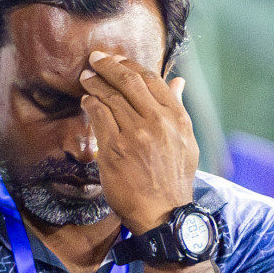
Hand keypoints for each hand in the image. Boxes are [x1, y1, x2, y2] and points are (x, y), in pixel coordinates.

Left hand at [79, 51, 197, 233]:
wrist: (163, 213)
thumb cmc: (174, 179)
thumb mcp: (186, 142)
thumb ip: (178, 109)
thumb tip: (178, 82)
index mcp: (177, 118)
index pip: (151, 79)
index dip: (130, 65)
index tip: (117, 59)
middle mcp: (157, 122)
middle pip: (128, 82)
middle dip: (108, 66)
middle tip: (95, 59)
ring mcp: (135, 135)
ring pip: (111, 97)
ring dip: (95, 83)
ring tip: (86, 78)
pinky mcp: (115, 149)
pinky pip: (99, 116)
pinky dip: (91, 104)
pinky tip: (87, 101)